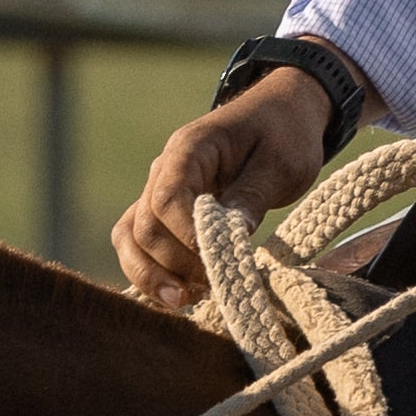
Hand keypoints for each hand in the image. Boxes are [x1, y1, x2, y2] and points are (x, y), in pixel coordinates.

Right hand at [112, 70, 331, 313]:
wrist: (283, 114)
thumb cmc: (285, 134)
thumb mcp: (282, 164)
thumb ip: (251, 199)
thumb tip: (229, 240)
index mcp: (189, 149)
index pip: (167, 200)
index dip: (186, 240)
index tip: (218, 262)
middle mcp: (164, 170)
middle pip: (144, 226)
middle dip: (174, 265)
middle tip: (214, 287)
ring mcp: (160, 190)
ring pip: (130, 238)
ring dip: (152, 274)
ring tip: (186, 301)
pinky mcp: (167, 211)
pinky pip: (140, 242)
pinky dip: (152, 271)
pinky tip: (180, 295)